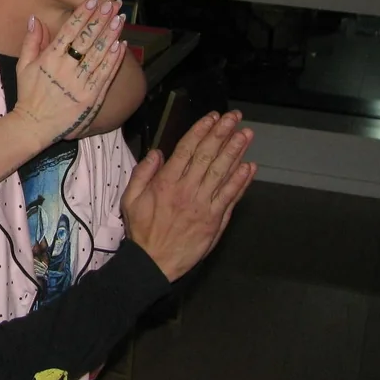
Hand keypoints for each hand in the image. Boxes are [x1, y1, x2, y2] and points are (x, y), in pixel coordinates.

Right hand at [12, 0, 127, 146]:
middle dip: (100, 19)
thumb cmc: (29, 95)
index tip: (93, 2)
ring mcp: (81, 83)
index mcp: (49, 59)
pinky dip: (115, 59)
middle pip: (87, 39)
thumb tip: (36, 19)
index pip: (70, 31)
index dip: (83, 15)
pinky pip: (106, 74)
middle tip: (111, 4)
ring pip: (100, 54)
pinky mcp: (92, 97)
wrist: (35, 125)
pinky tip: (121, 45)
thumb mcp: (23, 66)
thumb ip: (31, 42)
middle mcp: (66, 69)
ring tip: (120, 19)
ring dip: (111, 35)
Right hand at [120, 110, 256, 281]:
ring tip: (246, 135)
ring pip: (222, 173)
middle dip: (222, 134)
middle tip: (234, 117)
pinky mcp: (215, 220)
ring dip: (235, 152)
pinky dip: (241, 181)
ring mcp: (203, 205)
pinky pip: (230, 197)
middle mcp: (187, 190)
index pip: (186, 150)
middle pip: (207, 157)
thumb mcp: (130, 199)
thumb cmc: (142, 230)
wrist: (154, 262)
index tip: (212, 117)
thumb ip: (142, 173)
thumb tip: (157, 152)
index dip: (201, 131)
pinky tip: (249, 166)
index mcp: (165, 183)